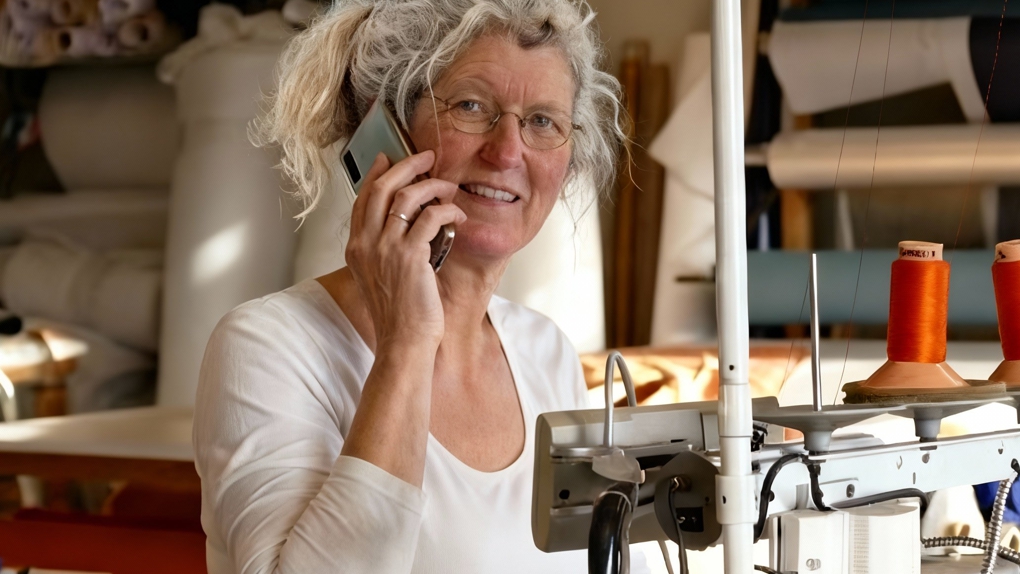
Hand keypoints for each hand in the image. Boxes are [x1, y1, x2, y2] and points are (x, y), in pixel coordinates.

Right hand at [345, 150, 465, 348]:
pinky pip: (431, 217)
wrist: (402, 342)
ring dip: (432, 185)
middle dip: (406, 165)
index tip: (391, 159)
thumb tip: (405, 222)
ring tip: (448, 186)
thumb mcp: (379, 276)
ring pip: (406, 196)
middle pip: (381, 187)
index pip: (363, 198)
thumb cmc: (398, 314)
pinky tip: (458, 214)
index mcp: (356, 247)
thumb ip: (383, 249)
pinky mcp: (410, 256)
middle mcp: (366, 244)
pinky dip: (448, 210)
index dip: (378, 174)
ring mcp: (386, 248)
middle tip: (426, 157)